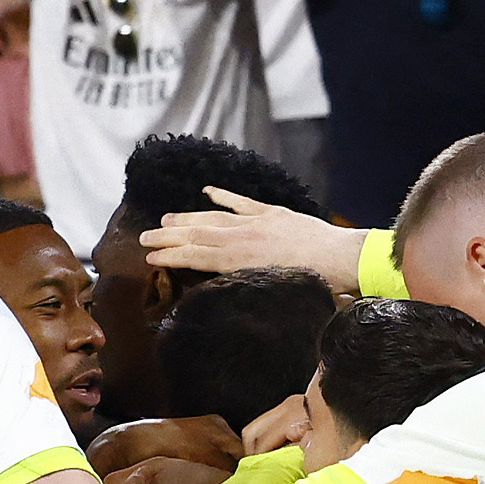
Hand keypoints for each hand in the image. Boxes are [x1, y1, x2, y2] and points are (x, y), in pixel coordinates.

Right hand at [142, 191, 366, 282]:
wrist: (341, 259)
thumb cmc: (312, 284)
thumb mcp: (274, 292)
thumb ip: (245, 286)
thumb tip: (220, 289)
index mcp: (241, 261)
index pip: (196, 256)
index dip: (171, 255)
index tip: (151, 256)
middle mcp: (244, 239)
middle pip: (197, 235)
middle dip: (168, 236)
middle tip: (144, 237)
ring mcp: (257, 223)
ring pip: (213, 218)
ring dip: (187, 218)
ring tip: (165, 219)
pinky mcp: (273, 214)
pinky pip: (242, 203)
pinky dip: (223, 197)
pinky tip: (207, 192)